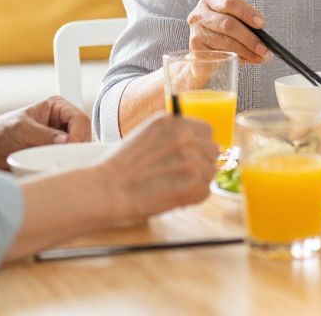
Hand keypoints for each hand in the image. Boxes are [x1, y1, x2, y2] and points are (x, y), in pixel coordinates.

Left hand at [0, 96, 91, 161]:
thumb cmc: (1, 132)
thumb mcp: (21, 129)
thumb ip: (44, 135)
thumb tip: (66, 141)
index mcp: (57, 107)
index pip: (79, 119)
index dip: (79, 134)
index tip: (72, 148)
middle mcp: (62, 123)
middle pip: (84, 135)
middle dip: (78, 148)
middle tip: (68, 160)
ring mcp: (61, 140)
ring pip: (80, 150)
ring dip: (73, 158)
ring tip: (61, 165)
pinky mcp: (57, 155)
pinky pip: (70, 161)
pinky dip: (67, 166)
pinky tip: (58, 170)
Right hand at [96, 113, 218, 225]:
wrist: (107, 189)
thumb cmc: (121, 166)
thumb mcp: (147, 134)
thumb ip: (173, 134)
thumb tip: (197, 143)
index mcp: (175, 122)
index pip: (206, 131)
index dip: (199, 145)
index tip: (189, 156)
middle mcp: (186, 137)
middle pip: (212, 150)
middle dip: (201, 162)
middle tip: (180, 175)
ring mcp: (192, 160)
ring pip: (210, 171)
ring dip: (196, 181)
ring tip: (172, 186)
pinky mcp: (194, 184)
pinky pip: (206, 191)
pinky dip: (192, 197)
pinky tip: (172, 196)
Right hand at [188, 0, 270, 63]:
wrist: (203, 58)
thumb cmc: (220, 36)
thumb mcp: (232, 23)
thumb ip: (244, 24)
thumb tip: (263, 35)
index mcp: (210, 2)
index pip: (230, 2)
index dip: (247, 12)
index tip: (261, 24)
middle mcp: (199, 15)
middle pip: (228, 24)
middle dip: (250, 38)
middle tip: (265, 48)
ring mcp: (196, 32)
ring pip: (227, 41)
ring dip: (248, 51)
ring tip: (261, 57)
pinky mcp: (196, 50)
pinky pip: (221, 54)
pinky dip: (238, 58)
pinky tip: (247, 59)